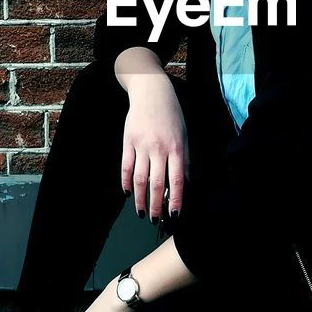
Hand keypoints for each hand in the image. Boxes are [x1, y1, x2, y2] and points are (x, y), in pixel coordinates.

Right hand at [121, 74, 189, 224]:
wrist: (151, 92)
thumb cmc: (171, 115)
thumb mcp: (184, 136)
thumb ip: (184, 160)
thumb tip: (186, 184)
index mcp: (175, 147)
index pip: (177, 180)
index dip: (175, 199)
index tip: (174, 215)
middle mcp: (158, 148)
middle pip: (156, 183)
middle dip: (156, 205)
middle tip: (155, 220)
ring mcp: (141, 145)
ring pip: (139, 178)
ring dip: (139, 198)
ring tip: (141, 212)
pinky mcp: (128, 141)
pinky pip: (125, 166)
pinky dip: (125, 182)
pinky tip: (128, 193)